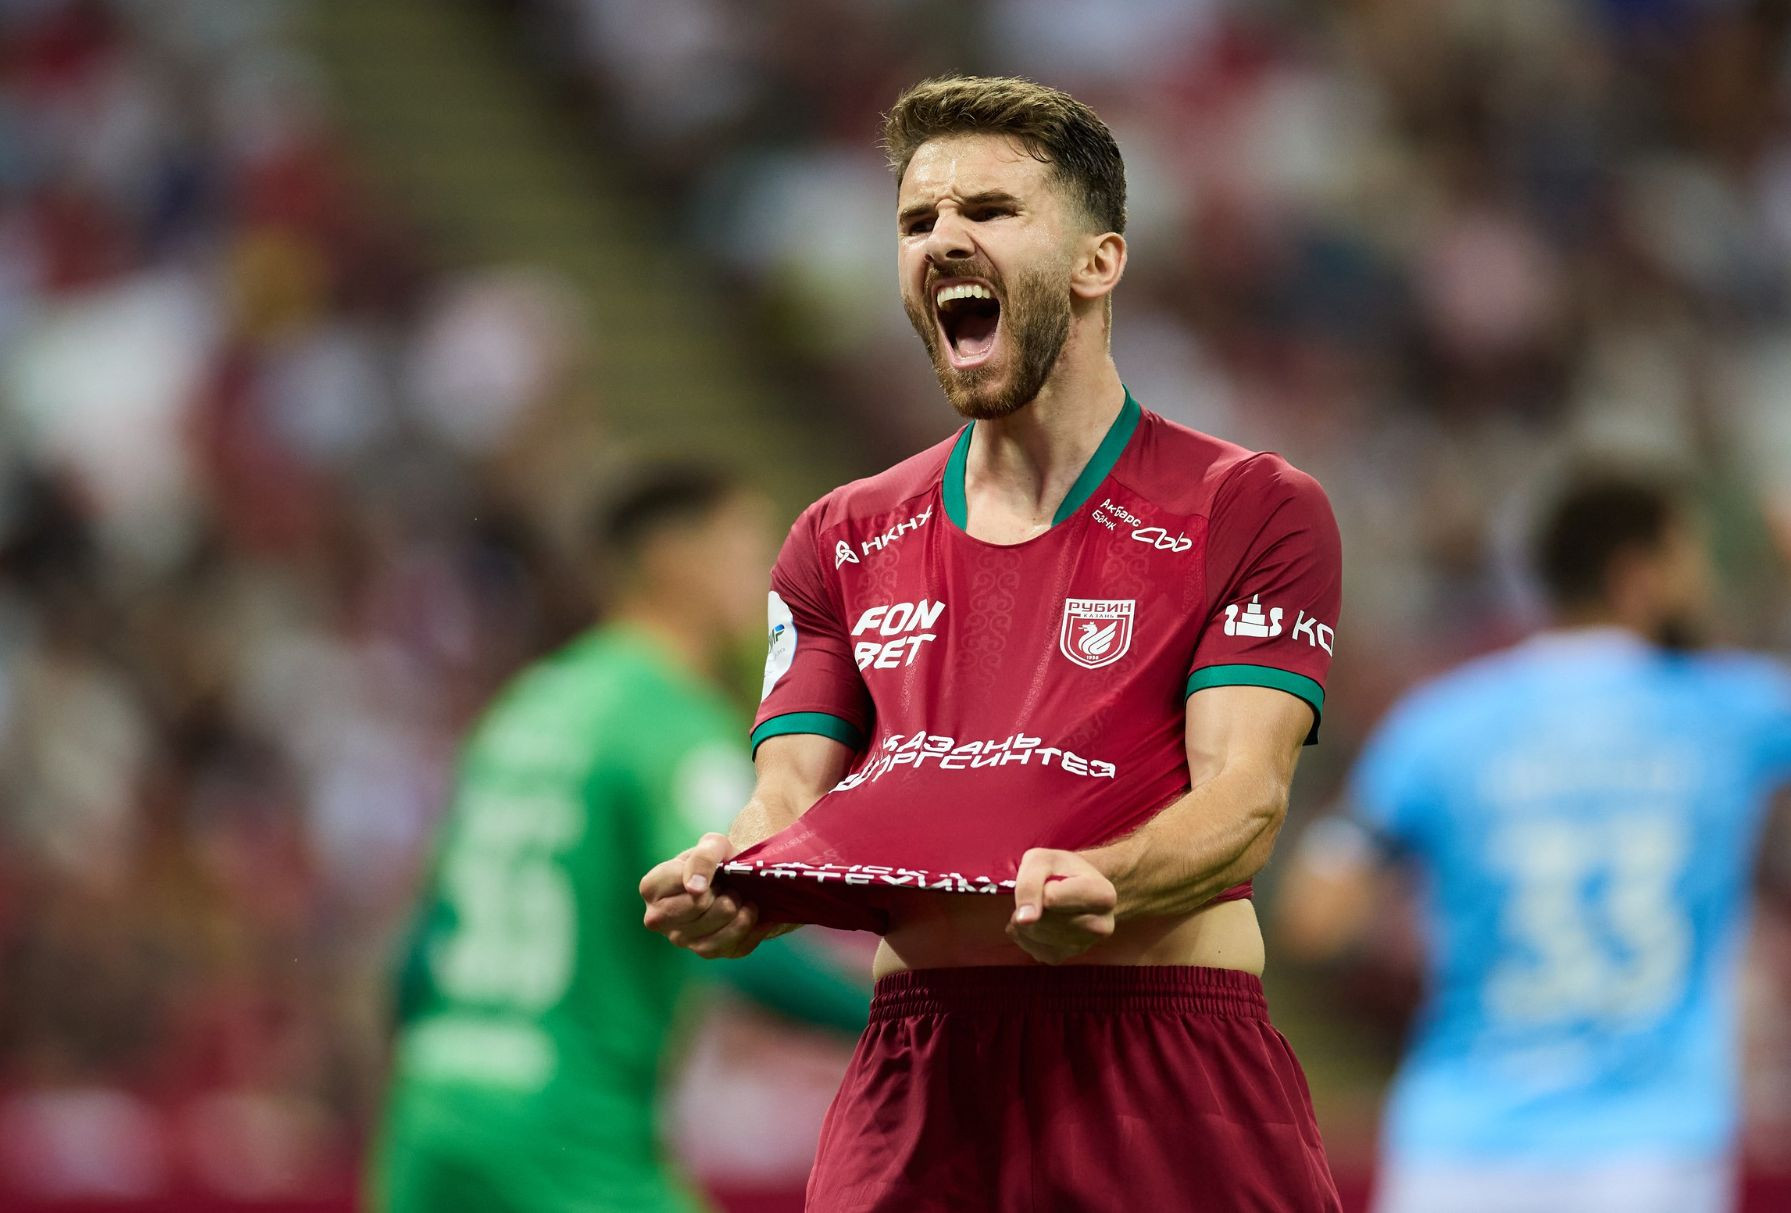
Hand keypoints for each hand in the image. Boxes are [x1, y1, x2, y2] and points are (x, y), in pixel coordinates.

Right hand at [640, 833, 767, 958]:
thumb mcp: (712, 844)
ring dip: (739, 910)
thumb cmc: (716, 860)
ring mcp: (680, 940)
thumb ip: (702, 858)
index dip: (710, 877)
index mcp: (652, 887)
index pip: (687, 887)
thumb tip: (695, 889)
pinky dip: (750, 927)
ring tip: (739, 898)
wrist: (734, 878)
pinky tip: (750, 912)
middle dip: (723, 894)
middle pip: (700, 908)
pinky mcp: (706, 952)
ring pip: (718, 930)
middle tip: (726, 886)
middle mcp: (658, 919)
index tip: (713, 872)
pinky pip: (734, 945)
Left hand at [1007, 848, 1117, 964]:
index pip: (1051, 899)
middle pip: (1043, 918)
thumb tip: (1024, 919)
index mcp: (1103, 896)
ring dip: (1027, 918)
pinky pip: (1028, 946)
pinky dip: (1024, 932)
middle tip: (1045, 891)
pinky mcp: (1061, 958)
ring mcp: (1082, 946)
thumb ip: (1031, 882)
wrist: (1075, 885)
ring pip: (1034, 933)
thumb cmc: (1060, 868)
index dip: (1041, 886)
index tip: (1050, 881)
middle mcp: (1100, 927)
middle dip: (1034, 903)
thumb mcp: (1042, 859)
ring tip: (1042, 905)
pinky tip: (1037, 920)